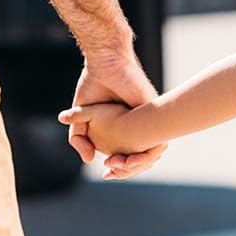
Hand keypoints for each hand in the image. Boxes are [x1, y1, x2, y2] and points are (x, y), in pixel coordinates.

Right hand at [66, 49, 166, 179]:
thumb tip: (88, 160)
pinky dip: (144, 153)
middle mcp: (138, 124)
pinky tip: (127, 158)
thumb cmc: (94, 83)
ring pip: (150, 152)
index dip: (118, 169)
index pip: (127, 155)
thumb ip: (79, 137)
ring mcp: (146, 118)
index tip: (106, 174)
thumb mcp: (81, 115)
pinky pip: (156, 139)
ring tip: (115, 166)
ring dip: (135, 165)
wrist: (105, 61)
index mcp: (123, 126)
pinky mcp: (153, 111)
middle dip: (126, 170)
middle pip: (139, 157)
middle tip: (109, 174)